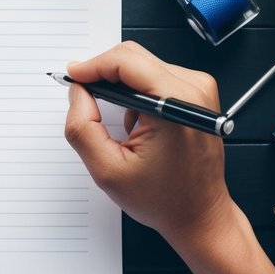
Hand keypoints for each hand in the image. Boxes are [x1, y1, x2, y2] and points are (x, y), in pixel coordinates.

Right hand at [63, 42, 233, 258]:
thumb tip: (78, 93)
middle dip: (104, 73)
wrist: (199, 215)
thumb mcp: (107, 170)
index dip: (92, 66)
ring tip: (122, 123)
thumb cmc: (164, 199)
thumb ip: (82, 128)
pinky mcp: (200, 93)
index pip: (126, 62)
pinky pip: (158, 76)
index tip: (73, 77)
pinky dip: (139, 91)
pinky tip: (138, 121)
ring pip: (144, 65)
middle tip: (84, 97)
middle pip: (135, 58)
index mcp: (175, 105)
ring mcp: (201, 89)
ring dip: (123, 86)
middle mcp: (194, 90)